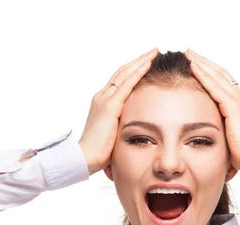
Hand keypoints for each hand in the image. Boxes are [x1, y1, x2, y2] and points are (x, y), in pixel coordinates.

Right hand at [78, 48, 158, 174]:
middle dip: (138, 61)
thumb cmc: (99, 151)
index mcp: (102, 103)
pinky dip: (138, 72)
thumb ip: (121, 125)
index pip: (119, 80)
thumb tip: (135, 129)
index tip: (146, 62)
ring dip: (140, 62)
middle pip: (122, 72)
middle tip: (153, 51)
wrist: (85, 158)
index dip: (133, 70)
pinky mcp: (110, 106)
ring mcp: (105, 99)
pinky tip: (148, 64)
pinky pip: (126, 84)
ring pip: (125, 74)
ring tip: (154, 53)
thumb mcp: (113, 133)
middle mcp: (102, 97)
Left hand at [185, 49, 239, 174]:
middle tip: (189, 51)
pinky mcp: (232, 107)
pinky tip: (193, 67)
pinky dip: (203, 75)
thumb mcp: (230, 134)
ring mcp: (237, 100)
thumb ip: (222, 126)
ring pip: (216, 76)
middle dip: (203, 61)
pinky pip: (214, 87)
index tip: (196, 61)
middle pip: (219, 72)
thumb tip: (209, 128)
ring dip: (201, 63)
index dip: (209, 69)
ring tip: (188, 54)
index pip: (223, 80)